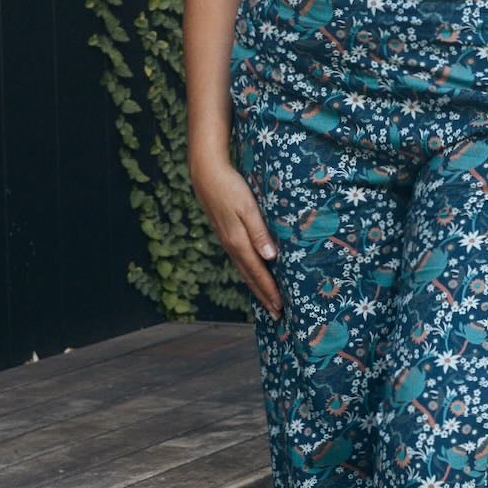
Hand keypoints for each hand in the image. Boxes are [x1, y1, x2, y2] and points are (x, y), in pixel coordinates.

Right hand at [191, 153, 282, 319]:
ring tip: (267, 300)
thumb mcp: (248, 208)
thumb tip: (270, 258)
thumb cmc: (230, 187)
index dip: (270, 291)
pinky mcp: (226, 234)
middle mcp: (232, 245)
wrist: (206, 173)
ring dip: (257, 286)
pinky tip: (253, 273)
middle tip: (277, 314)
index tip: (281, 307)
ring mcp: (227, 241)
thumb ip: (259, 233)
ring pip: (244, 270)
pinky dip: (249, 272)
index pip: (258, 272)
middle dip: (264, 296)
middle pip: (250, 277)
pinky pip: (240, 260)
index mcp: (238, 242)